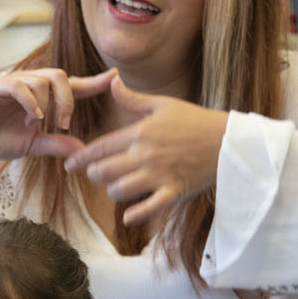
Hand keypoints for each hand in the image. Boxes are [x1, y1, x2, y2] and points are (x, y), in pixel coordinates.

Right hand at [0, 68, 115, 175]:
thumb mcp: (33, 145)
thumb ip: (57, 144)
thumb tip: (82, 151)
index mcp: (40, 97)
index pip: (71, 84)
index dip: (94, 82)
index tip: (116, 78)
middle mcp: (28, 85)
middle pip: (60, 76)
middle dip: (68, 99)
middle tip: (64, 122)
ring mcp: (12, 84)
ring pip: (42, 79)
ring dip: (48, 102)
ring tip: (40, 123)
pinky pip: (20, 86)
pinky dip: (30, 101)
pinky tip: (32, 118)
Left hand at [64, 72, 227, 225]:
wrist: (228, 141)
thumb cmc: (195, 121)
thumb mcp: (163, 105)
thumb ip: (133, 98)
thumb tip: (111, 82)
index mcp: (140, 132)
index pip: (101, 147)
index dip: (81, 158)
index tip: (69, 165)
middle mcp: (145, 154)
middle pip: (104, 172)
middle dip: (95, 175)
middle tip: (97, 174)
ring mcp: (159, 174)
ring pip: (120, 190)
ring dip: (115, 191)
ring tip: (118, 187)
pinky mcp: (174, 191)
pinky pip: (150, 207)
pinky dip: (136, 214)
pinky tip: (129, 216)